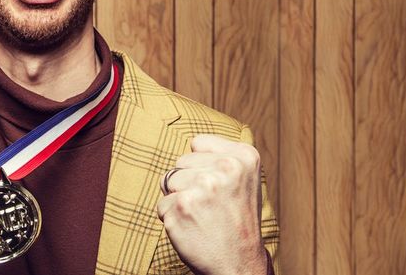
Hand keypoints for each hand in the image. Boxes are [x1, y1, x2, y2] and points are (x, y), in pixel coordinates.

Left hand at [156, 134, 266, 274]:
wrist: (240, 264)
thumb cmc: (236, 221)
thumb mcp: (243, 179)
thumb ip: (220, 156)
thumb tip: (189, 143)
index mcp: (244, 156)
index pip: (197, 144)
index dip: (201, 165)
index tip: (218, 186)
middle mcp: (226, 167)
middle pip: (180, 162)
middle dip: (188, 182)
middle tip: (211, 206)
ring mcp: (203, 186)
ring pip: (168, 181)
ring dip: (178, 200)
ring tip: (201, 216)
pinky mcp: (182, 206)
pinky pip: (161, 204)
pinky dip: (171, 218)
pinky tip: (192, 228)